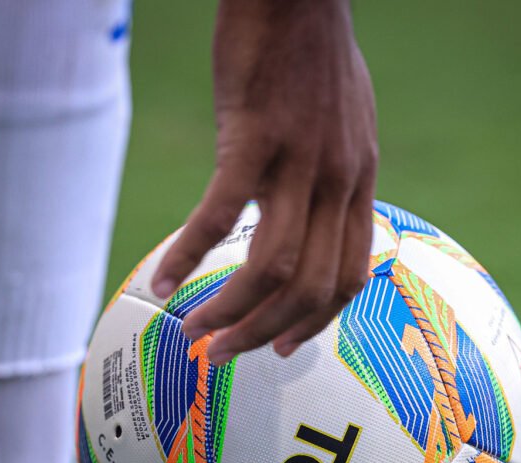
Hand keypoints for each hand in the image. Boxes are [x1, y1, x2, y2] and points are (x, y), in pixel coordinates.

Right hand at [152, 0, 377, 365]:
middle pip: (310, 288)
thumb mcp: (346, 121)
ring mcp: (299, 162)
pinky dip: (188, 254)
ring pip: (271, 268)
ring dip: (232, 311)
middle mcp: (337, 181)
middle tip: (225, 354)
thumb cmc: (310, 50)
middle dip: (266, 334)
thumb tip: (312, 210)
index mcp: (357, 180)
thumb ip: (334, 172)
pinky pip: (220, 216)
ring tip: (195, 332)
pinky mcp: (253, 138)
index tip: (286, 345)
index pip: (349, 276)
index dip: (317, 322)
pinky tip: (163, 278)